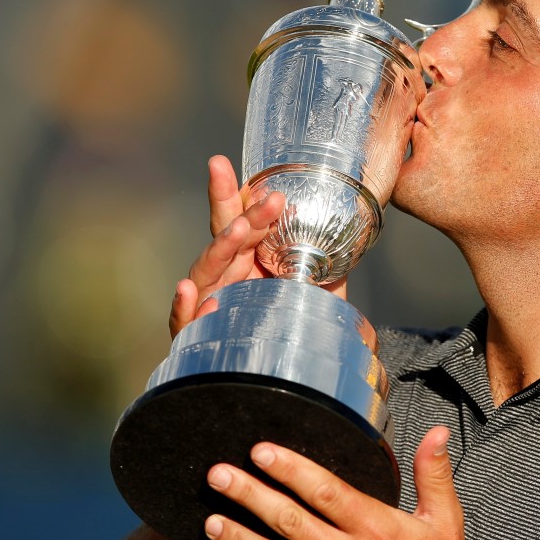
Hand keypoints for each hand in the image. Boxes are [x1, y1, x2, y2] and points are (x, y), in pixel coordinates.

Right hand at [170, 156, 347, 337]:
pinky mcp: (197, 336)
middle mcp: (225, 276)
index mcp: (248, 258)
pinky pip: (184, 322)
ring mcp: (209, 302)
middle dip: (234, 209)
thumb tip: (355, 230)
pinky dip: (184, 308)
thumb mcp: (319, 291)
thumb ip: (330, 265)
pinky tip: (187, 292)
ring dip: (221, 248)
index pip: (237, 219)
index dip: (232, 193)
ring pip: (207, 270)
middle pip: (223, 236)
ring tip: (240, 232)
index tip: (224, 164)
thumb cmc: (297, 326)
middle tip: (266, 198)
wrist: (287, 376)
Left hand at [202, 427, 489, 539]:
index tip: (261, 451)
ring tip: (211, 521)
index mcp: (376, 528)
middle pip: (288, 520)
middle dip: (249, 495)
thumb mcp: (445, 522)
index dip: (289, 468)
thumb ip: (433, 474)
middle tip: (218, 476)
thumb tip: (437, 434)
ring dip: (239, 539)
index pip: (324, 490)